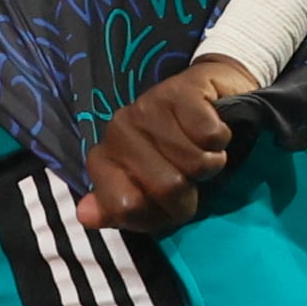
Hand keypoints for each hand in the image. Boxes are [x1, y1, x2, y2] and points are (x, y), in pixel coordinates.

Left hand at [76, 54, 255, 234]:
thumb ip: (118, 209)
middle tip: (191, 175)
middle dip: (191, 191)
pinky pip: (211, 136)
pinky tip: (211, 129)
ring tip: (202, 149)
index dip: (158, 214)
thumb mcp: (148, 192)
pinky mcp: (181, 90)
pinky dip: (221, 140)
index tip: (165, 201)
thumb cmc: (177, 153)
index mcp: (103, 159)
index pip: (126, 207)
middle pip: (168, 187)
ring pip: (195, 162)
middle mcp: (118, 129)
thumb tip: (85, 215)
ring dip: (210, 163)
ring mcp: (148, 105)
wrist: (207, 97)